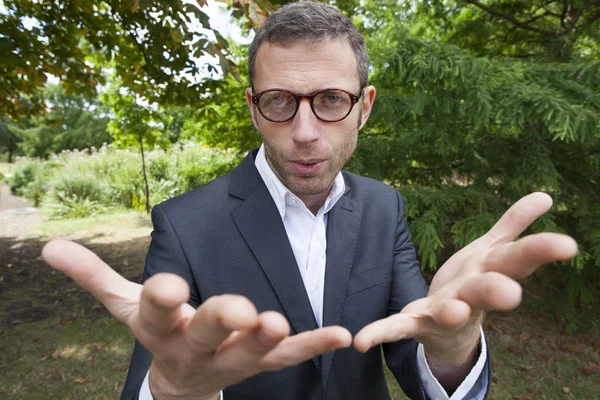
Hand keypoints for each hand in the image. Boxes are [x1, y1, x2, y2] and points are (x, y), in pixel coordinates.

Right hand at [42, 240, 351, 399]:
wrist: (181, 382)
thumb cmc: (157, 331)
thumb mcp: (124, 307)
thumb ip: (93, 276)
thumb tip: (49, 246)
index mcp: (160, 327)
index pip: (155, 312)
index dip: (162, 299)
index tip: (170, 285)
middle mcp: (193, 346)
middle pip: (205, 333)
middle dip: (219, 319)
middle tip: (239, 308)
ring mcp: (228, 360)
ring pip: (247, 352)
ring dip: (266, 339)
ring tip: (280, 322)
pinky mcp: (259, 366)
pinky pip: (286, 360)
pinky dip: (312, 346)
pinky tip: (341, 335)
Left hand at [354, 193, 577, 364]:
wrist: (449, 327)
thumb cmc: (473, 283)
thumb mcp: (492, 251)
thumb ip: (513, 224)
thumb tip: (546, 197)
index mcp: (490, 273)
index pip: (517, 260)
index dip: (540, 251)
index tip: (567, 245)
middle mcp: (471, 296)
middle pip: (485, 291)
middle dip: (496, 290)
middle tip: (511, 294)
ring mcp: (443, 313)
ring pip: (448, 311)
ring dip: (450, 311)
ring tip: (450, 310)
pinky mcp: (415, 323)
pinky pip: (397, 327)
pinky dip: (380, 333)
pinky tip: (360, 341)